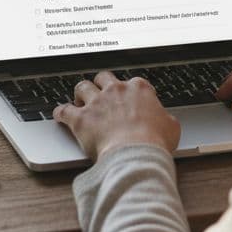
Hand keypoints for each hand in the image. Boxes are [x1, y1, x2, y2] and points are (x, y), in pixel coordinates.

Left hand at [54, 71, 180, 159]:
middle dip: (101, 84)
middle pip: (104, 78)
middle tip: (100, 93)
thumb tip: (166, 121)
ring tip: (79, 100)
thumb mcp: (171, 127)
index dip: (129, 91)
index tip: (127, 98)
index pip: (132, 82)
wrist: (135, 154)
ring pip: (82, 87)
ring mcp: (96, 103)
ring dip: (80, 93)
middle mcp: (116, 91)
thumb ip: (165, 118)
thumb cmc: (154, 142)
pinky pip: (64, 110)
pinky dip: (61, 112)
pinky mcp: (81, 118)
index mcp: (139, 89)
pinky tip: (60, 115)